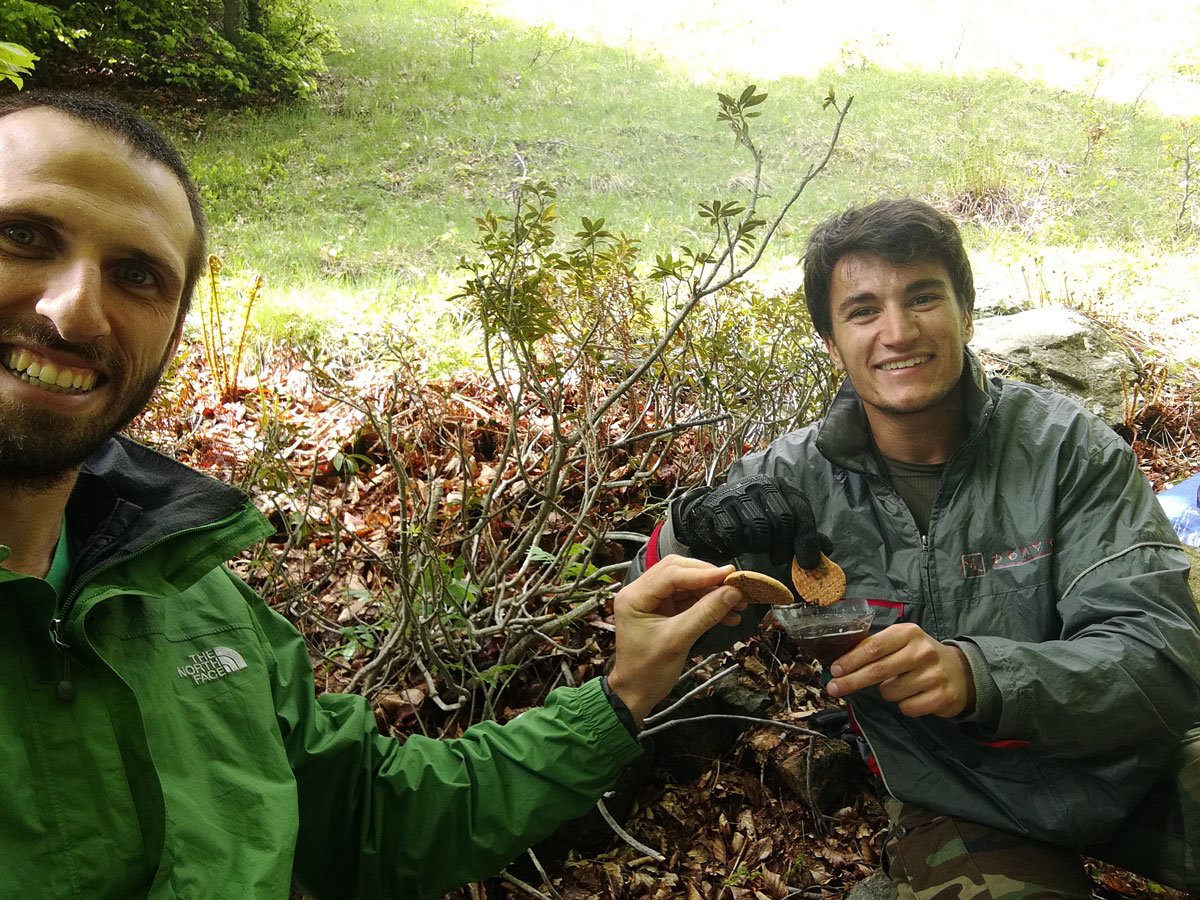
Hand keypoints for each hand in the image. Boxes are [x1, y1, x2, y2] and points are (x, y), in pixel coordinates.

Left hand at [606, 555, 745, 725]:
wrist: (636, 694)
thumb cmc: (648, 671)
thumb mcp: (678, 640)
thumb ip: (705, 614)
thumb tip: (733, 592)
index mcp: (634, 596)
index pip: (671, 574)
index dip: (703, 573)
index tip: (730, 575)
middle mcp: (640, 592)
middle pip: (679, 572)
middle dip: (709, 578)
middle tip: (736, 585)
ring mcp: (652, 600)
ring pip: (687, 585)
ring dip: (712, 592)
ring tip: (739, 602)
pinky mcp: (663, 610)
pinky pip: (689, 600)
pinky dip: (708, 605)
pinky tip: (728, 615)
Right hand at [672, 475, 824, 566]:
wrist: (710, 511)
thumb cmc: (749, 518)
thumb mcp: (778, 521)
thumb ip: (801, 533)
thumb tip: (827, 550)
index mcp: (780, 487)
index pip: (800, 511)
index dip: (807, 540)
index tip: (809, 563)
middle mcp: (760, 484)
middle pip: (782, 520)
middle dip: (783, 546)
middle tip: (779, 560)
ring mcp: (738, 493)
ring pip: (759, 528)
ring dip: (760, 546)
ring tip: (757, 548)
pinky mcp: (718, 506)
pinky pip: (735, 533)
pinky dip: (739, 545)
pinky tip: (739, 545)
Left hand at [825, 623, 974, 718]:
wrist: (959, 671)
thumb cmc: (920, 656)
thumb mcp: (901, 642)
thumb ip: (875, 648)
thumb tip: (840, 664)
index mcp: (908, 633)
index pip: (873, 647)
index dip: (850, 660)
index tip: (834, 670)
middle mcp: (923, 651)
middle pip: (877, 670)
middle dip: (851, 681)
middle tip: (834, 688)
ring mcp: (934, 675)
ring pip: (890, 692)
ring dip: (886, 693)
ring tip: (899, 685)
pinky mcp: (942, 696)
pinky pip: (906, 707)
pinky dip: (903, 705)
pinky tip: (914, 695)